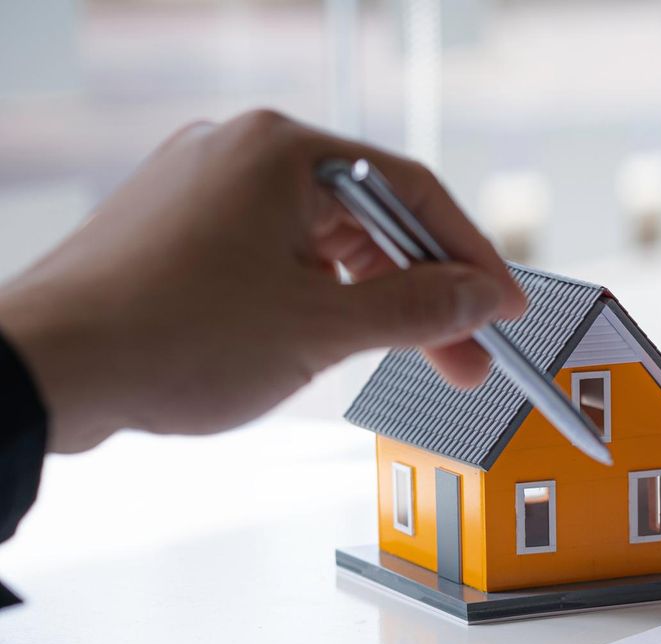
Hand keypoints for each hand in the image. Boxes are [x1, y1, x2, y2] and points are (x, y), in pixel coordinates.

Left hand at [0, 110, 524, 453]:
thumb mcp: (322, 329)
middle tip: (465, 357)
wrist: (50, 368)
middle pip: (370, 217)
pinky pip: (276, 255)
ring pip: (323, 241)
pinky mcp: (179, 230)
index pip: (412, 193)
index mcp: (282, 152)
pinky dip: (316, 299)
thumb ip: (417, 308)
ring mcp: (205, 189)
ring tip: (403, 362)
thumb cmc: (168, 335)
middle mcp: (242, 154)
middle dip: (424, 294)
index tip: (505, 308)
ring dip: (372, 302)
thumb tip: (478, 298)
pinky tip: (331, 346)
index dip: (471, 257)